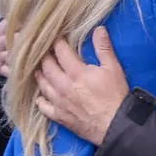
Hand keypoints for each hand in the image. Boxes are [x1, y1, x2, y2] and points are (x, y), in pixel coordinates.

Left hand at [34, 26, 128, 145]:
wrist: (115, 125)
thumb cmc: (115, 96)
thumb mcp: (113, 69)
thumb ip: (104, 48)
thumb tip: (98, 29)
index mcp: (76, 72)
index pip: (60, 52)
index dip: (57, 42)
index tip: (56, 37)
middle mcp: (63, 86)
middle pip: (46, 66)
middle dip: (44, 56)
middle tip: (45, 50)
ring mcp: (59, 102)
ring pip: (42, 84)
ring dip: (39, 73)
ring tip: (39, 67)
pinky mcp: (59, 116)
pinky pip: (43, 107)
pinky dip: (40, 99)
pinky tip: (41, 95)